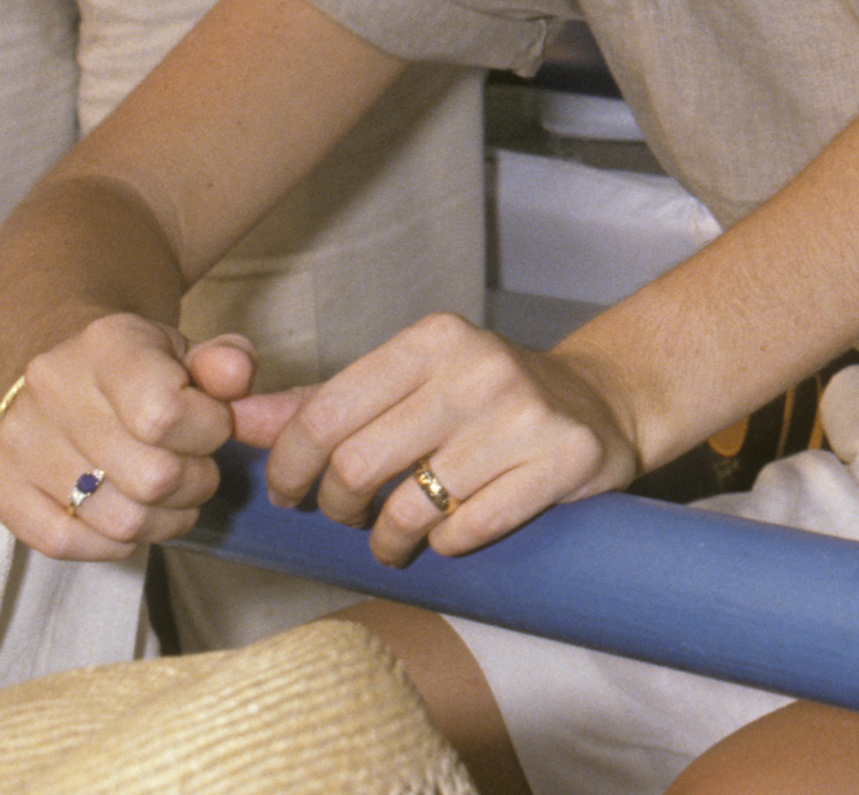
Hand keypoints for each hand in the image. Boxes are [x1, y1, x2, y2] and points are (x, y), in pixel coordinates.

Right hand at [0, 318, 251, 559]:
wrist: (63, 371)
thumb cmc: (140, 367)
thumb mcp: (188, 350)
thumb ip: (226, 361)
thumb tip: (236, 376)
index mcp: (107, 345)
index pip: (167, 414)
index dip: (209, 433)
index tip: (213, 428)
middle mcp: (52, 390)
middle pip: (151, 477)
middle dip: (195, 482)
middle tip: (198, 469)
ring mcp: (17, 442)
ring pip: (116, 519)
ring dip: (163, 521)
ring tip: (172, 498)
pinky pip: (64, 542)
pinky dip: (112, 543)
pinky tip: (133, 520)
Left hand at [243, 313, 642, 566]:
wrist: (599, 404)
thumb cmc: (482, 400)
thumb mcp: (405, 385)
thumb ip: (321, 403)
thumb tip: (234, 421)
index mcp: (434, 338)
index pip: (324, 414)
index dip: (290, 468)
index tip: (292, 493)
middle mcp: (481, 368)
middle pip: (358, 467)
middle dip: (338, 508)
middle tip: (348, 516)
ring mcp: (527, 414)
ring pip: (411, 509)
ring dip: (390, 541)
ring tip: (395, 539)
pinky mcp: (565, 458)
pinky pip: (469, 530)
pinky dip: (447, 545)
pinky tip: (451, 532)